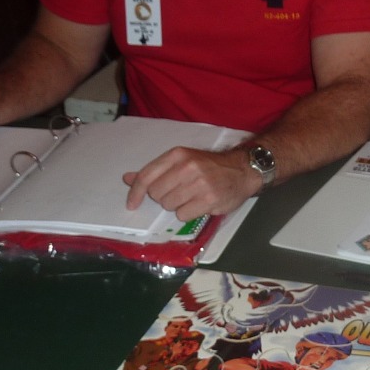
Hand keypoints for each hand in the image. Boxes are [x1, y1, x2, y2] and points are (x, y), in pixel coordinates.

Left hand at [123, 146, 260, 219]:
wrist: (241, 170)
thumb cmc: (210, 167)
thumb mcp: (182, 161)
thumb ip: (156, 171)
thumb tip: (127, 178)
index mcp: (177, 155)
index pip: (147, 176)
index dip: (136, 192)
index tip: (132, 204)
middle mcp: (187, 167)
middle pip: (156, 194)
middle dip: (164, 197)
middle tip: (179, 192)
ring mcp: (198, 184)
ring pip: (169, 205)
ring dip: (177, 206)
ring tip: (191, 197)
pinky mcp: (208, 200)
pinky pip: (183, 215)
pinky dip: (188, 213)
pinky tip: (199, 204)